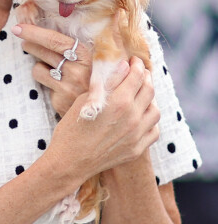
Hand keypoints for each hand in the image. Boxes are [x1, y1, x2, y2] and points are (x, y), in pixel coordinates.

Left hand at [12, 21, 91, 115]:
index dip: (34, 32)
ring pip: (39, 67)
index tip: (18, 28)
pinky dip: (43, 79)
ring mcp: (70, 84)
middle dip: (30, 44)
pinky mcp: (62, 98)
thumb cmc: (85, 75)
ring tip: (48, 67)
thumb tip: (38, 30)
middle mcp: (79, 68)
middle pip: (45, 51)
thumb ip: (66, 45)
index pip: (55, 39)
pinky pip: (41, 81)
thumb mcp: (82, 57)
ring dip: (39, 66)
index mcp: (85, 53)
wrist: (96, 104)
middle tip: (24, 43)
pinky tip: (54, 83)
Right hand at [52, 56, 159, 182]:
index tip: (133, 61)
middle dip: (145, 77)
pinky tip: (140, 117)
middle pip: (149, 90)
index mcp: (119, 102)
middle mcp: (132, 118)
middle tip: (138, 73)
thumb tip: (124, 66)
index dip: (136, 65)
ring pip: (155, 110)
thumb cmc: (71, 128)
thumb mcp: (84, 100)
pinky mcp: (137, 149)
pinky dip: (149, 121)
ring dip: (149, 99)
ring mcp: (137, 135)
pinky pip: (153, 130)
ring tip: (140, 95)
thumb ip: (107, 82)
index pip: (136, 76)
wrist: (69, 162)